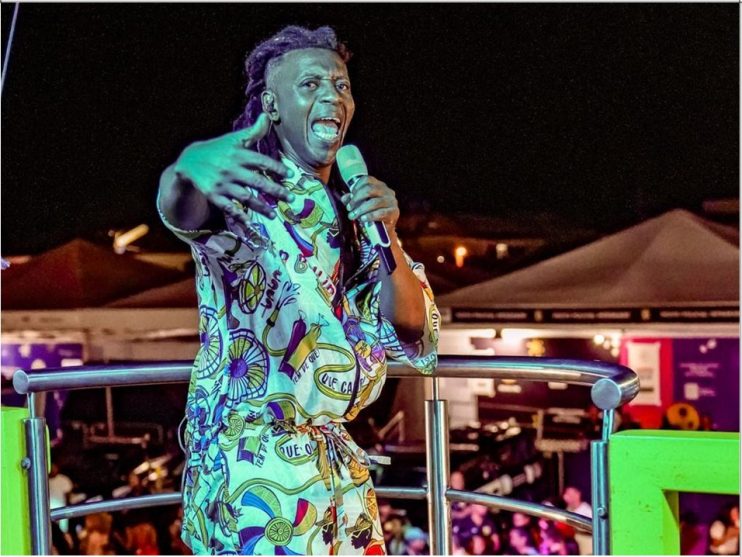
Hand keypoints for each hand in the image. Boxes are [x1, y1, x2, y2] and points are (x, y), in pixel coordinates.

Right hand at [173, 113, 293, 221]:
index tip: (290, 174)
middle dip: (274, 190)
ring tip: (273, 214)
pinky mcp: (213, 195)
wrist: (189, 161)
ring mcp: (222, 183)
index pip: (261, 161)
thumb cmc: (218, 150)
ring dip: (260, 206)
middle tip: (290, 198)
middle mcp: (231, 169)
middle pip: (256, 181)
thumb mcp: (233, 139)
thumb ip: (253, 132)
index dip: (276, 167)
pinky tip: (249, 223)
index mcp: (238, 154)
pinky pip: (228, 207)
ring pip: (244, 197)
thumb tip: (267, 116)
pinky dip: (238, 215)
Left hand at [340, 176, 398, 228]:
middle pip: (369, 189)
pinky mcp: (394, 212)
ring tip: (353, 216)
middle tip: (349, 208)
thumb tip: (344, 198)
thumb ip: (352, 200)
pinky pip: (381, 213)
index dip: (356, 187)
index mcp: (379, 186)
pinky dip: (370, 216)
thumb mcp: (360, 205)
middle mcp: (387, 191)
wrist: (384, 230)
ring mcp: (392, 201)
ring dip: (361, 209)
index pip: (367, 180)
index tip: (350, 197)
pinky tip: (363, 219)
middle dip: (356, 199)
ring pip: (374, 202)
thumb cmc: (372, 214)